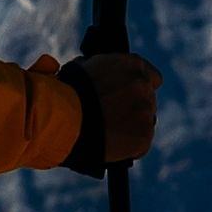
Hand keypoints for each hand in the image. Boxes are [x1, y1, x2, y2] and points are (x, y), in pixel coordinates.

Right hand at [64, 50, 161, 174]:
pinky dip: (128, 146)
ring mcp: (145, 112)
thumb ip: (100, 69)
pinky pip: (140, 144)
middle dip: (132, 107)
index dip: (137, 87)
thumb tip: (93, 70)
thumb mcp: (82, 68)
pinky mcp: (143, 137)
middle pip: (148, 100)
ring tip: (107, 132)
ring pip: (144, 122)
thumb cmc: (63, 92)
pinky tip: (110, 144)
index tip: (127, 95)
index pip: (151, 76)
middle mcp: (143, 86)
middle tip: (110, 116)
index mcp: (132, 65)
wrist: (60, 119)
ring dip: (131, 126)